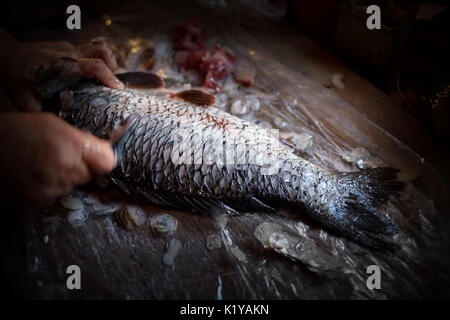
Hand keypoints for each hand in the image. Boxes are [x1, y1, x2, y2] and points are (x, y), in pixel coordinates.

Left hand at [0, 37, 124, 111]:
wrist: (4, 53)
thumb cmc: (14, 76)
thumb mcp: (26, 101)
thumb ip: (44, 115)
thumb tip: (61, 131)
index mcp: (61, 67)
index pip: (93, 64)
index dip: (109, 76)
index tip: (117, 88)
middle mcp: (67, 54)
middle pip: (100, 50)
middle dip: (112, 65)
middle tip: (113, 83)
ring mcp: (67, 47)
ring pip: (96, 47)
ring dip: (106, 61)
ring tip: (105, 78)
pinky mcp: (66, 46)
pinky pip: (87, 50)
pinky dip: (94, 61)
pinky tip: (89, 75)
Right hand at [0, 112, 114, 204]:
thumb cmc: (19, 130)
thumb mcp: (55, 124)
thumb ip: (84, 139)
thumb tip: (106, 149)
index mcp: (73, 144)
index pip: (107, 162)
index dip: (102, 160)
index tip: (98, 158)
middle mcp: (65, 166)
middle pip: (88, 176)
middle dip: (79, 168)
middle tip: (59, 157)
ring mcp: (52, 185)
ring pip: (71, 187)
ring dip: (63, 179)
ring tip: (43, 164)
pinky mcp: (39, 198)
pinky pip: (54, 196)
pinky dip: (48, 189)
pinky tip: (36, 175)